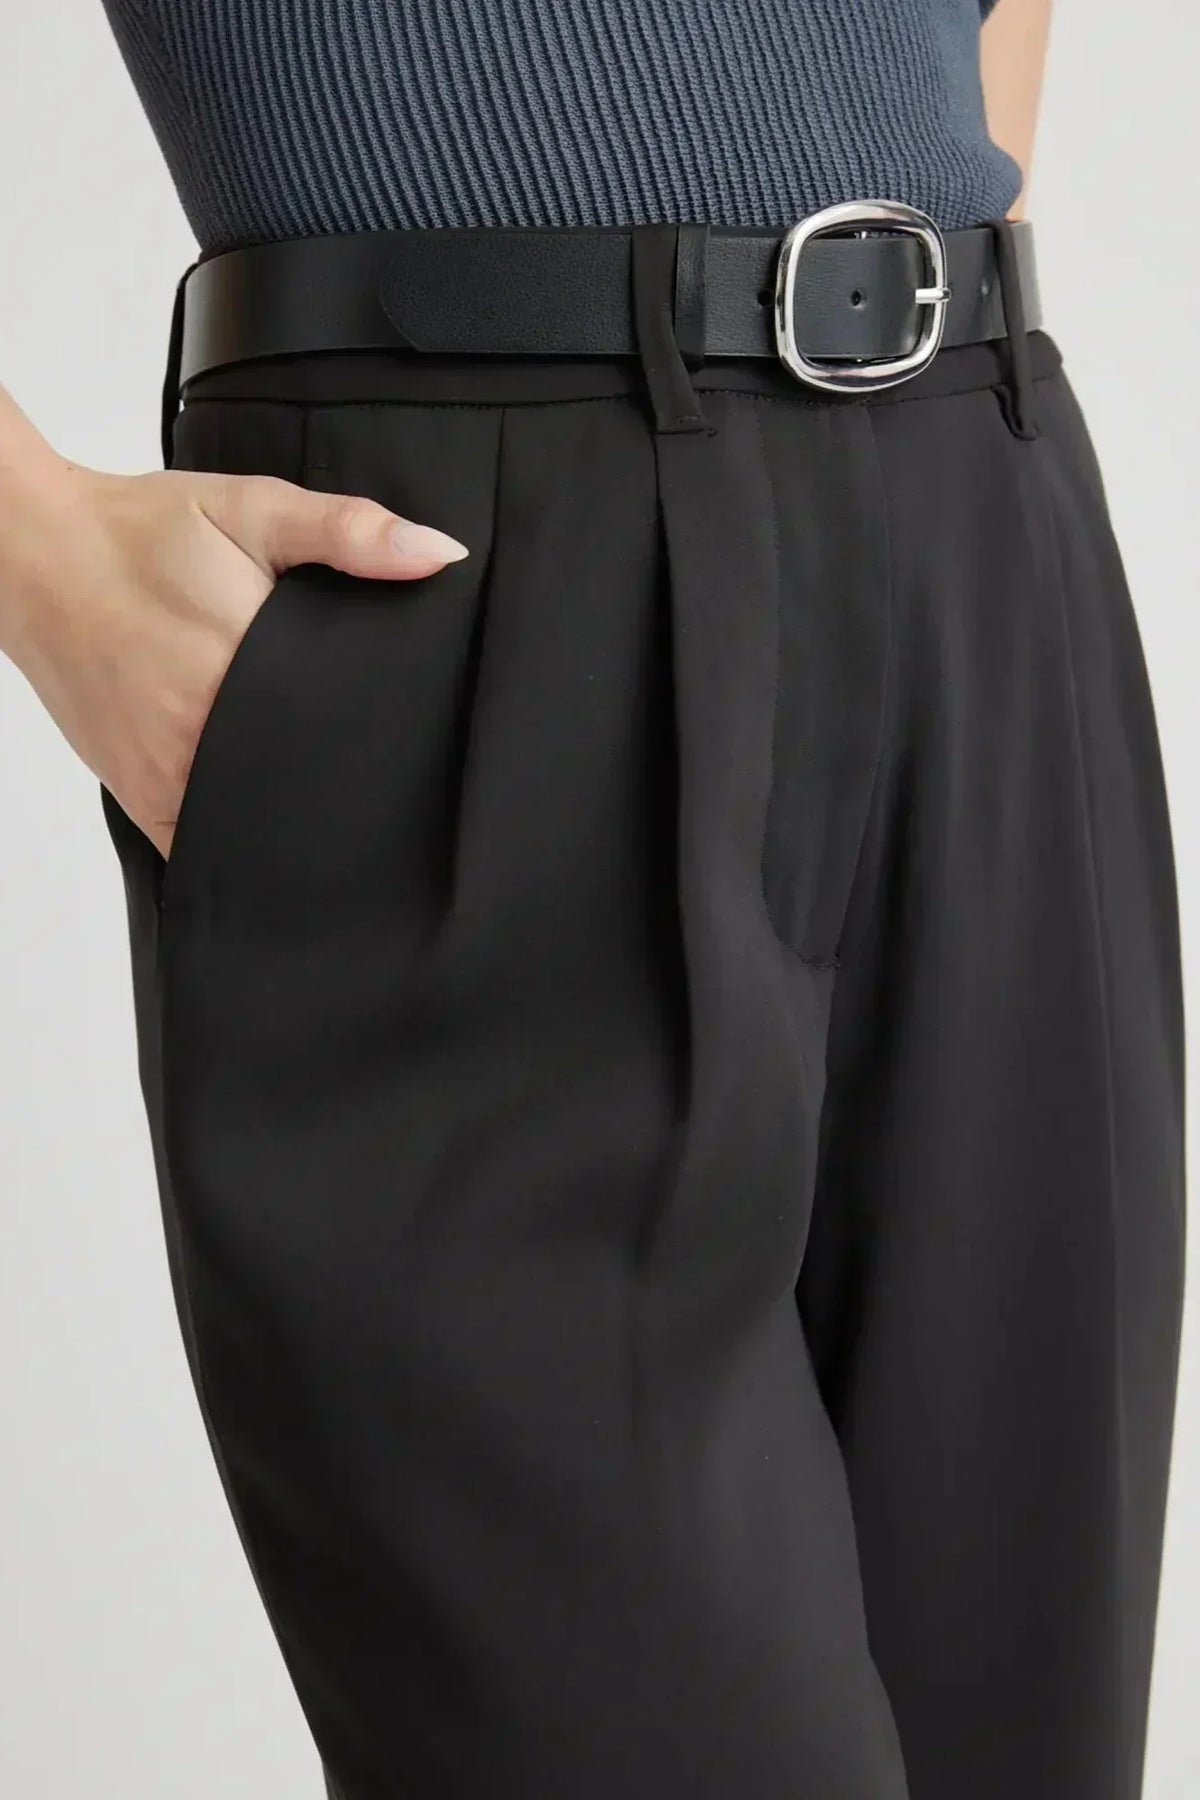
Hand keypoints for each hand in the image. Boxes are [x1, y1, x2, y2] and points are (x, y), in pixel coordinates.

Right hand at [4, 460, 467, 858]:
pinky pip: (204, 849)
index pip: (345, 733)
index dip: (388, 748)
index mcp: (246, 665)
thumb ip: (347, 532)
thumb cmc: (142, 532)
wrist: (37, 557)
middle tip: (388, 777)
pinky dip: (240, 841)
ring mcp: (169, 774)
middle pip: (309, 787)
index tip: (421, 752)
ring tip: (334, 800)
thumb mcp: (252, 509)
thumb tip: (439, 553)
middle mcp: (206, 732)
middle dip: (350, 786)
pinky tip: (270, 824)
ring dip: (297, 822)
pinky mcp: (142, 797)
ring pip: (260, 828)